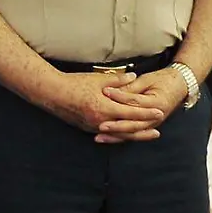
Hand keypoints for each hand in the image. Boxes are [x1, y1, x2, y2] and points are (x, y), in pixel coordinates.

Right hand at [40, 70, 163, 141]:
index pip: (132, 113)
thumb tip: (133, 77)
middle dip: (144, 130)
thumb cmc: (74, 83)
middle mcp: (101, 121)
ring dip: (134, 136)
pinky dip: (120, 135)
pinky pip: (108, 134)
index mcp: (105, 108)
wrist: (52, 93)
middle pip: (128, 129)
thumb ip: (118, 80)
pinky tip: (125, 135)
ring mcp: (94, 127)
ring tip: (145, 135)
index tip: (159, 112)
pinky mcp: (88, 128)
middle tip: (158, 131)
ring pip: (119, 135)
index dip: (147, 113)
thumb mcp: (98, 79)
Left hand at [98, 67, 189, 138]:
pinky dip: (121, 137)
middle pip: (134, 124)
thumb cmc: (163, 80)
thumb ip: (131, 86)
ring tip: (100, 137)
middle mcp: (157, 117)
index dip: (119, 96)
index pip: (135, 102)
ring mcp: (154, 123)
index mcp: (157, 103)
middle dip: (116, 126)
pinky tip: (109, 139)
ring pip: (133, 133)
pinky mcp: (149, 126)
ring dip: (116, 136)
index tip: (105, 91)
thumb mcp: (147, 79)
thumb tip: (114, 90)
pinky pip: (134, 134)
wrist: (179, 86)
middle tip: (100, 125)